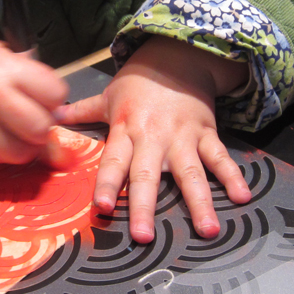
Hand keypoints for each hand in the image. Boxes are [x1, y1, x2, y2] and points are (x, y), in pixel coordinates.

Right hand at [0, 35, 68, 163]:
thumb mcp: (6, 57)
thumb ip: (34, 83)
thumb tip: (59, 117)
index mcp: (8, 70)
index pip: (55, 94)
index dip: (54, 98)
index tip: (44, 97)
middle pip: (40, 129)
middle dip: (42, 127)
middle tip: (32, 119)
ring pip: (19, 153)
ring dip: (24, 145)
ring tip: (15, 131)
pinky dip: (1, 150)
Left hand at [56, 36, 251, 242]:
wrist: (177, 57)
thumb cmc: (139, 83)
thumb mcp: (108, 96)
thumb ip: (82, 112)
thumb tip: (51, 116)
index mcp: (126, 130)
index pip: (113, 162)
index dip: (106, 184)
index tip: (100, 208)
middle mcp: (153, 138)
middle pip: (147, 176)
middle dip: (144, 206)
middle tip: (143, 236)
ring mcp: (182, 137)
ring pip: (190, 173)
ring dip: (200, 202)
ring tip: (207, 230)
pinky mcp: (206, 133)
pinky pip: (220, 157)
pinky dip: (232, 176)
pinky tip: (242, 197)